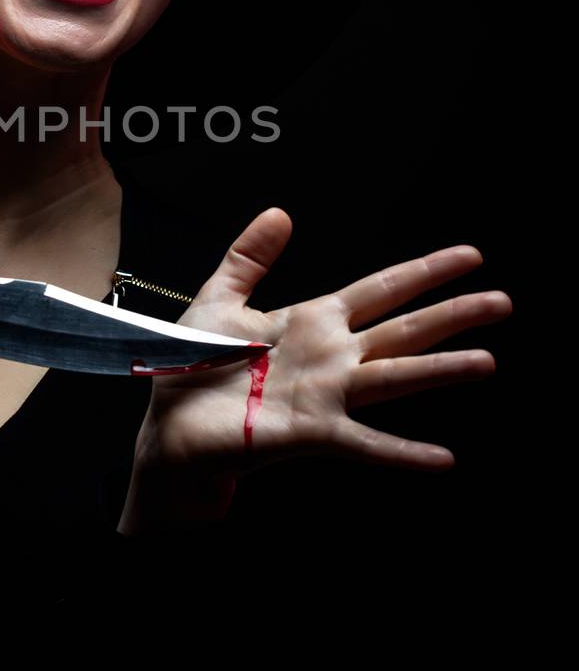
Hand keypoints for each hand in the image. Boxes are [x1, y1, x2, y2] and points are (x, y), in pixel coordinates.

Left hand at [136, 208, 511, 479]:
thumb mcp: (220, 298)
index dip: (424, 272)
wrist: (168, 423)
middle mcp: (331, 357)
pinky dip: (402, 452)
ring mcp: (325, 395)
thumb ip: (250, 256)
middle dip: (453, 315)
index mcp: (314, 321)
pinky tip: (441, 458)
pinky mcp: (309, 432)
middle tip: (502, 302)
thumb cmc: (193, 366)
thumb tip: (279, 212)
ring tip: (486, 362)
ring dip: (440, 371)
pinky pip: (363, 442)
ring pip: (393, 379)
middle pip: (403, 330)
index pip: (381, 290)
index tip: (469, 256)